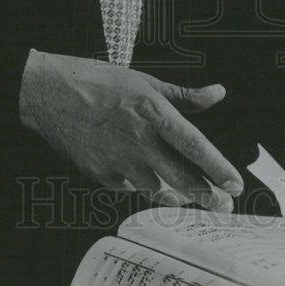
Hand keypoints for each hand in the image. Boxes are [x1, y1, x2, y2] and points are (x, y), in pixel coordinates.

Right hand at [19, 50, 243, 211]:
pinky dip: (145, 188)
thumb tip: (216, 94)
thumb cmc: (96, 82)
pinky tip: (153, 184)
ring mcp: (119, 162)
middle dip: (208, 196)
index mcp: (153, 113)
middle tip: (224, 204)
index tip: (234, 182)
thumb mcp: (146, 81)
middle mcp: (139, 141)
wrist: (49, 94)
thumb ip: (185, 95)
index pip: (195, 146)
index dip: (219, 169)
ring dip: (179, 197)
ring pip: (159, 191)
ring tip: (193, 198)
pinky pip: (132, 189)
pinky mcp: (102, 176)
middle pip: (182, 178)